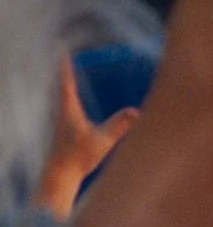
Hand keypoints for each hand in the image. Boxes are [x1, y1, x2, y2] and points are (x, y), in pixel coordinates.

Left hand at [34, 60, 139, 218]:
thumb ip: (119, 125)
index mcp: (69, 110)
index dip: (66, 67)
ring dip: (69, 88)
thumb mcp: (103, 140)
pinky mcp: (65, 133)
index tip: (64, 52)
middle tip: (69, 59)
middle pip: (63, 87)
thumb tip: (136, 111)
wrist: (60, 174)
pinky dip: (73, 102)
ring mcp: (62, 123)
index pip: (67, 83)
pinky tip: (78, 108)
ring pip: (64, 99)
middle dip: (67, 73)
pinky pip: (68, 111)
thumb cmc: (79, 157)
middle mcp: (63, 113)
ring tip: (72, 77)